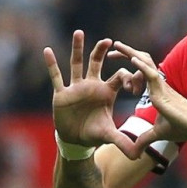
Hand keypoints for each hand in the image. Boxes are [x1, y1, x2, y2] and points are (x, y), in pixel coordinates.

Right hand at [44, 30, 136, 156]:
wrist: (75, 140)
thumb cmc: (94, 133)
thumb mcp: (109, 136)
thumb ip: (123, 142)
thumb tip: (138, 155)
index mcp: (106, 91)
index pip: (119, 76)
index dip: (127, 78)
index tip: (133, 86)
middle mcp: (92, 85)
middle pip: (97, 63)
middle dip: (102, 51)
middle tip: (109, 40)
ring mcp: (76, 87)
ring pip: (77, 64)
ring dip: (78, 49)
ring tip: (80, 32)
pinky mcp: (62, 93)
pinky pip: (56, 77)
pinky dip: (52, 64)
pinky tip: (48, 51)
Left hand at [111, 40, 186, 157]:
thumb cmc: (184, 127)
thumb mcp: (159, 133)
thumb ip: (146, 138)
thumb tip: (135, 152)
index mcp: (156, 90)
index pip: (141, 71)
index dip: (129, 64)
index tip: (115, 62)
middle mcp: (158, 84)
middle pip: (142, 61)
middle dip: (126, 53)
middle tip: (111, 51)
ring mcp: (161, 86)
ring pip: (145, 63)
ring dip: (130, 53)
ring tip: (116, 45)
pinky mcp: (164, 92)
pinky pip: (152, 74)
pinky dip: (141, 66)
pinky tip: (131, 59)